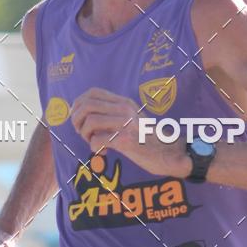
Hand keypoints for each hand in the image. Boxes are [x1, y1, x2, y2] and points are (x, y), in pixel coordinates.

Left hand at [71, 87, 190, 177]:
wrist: (170, 153)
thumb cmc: (147, 140)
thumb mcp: (132, 119)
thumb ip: (113, 115)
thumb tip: (85, 118)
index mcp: (124, 102)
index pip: (92, 93)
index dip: (78, 104)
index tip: (78, 118)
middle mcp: (125, 109)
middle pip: (86, 106)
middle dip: (77, 121)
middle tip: (82, 133)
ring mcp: (126, 124)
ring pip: (90, 122)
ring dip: (85, 135)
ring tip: (93, 143)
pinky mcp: (126, 140)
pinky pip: (97, 140)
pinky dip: (95, 148)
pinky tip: (104, 152)